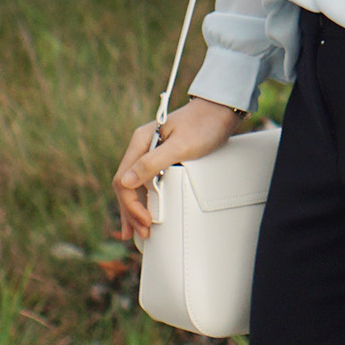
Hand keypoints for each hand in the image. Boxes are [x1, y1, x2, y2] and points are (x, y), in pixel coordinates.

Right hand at [114, 95, 242, 239]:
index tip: (146, 221)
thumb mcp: (181, 147)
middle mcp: (141, 146)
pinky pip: (145, 181)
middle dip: (131, 211)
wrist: (220, 110)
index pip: (124, 180)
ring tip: (137, 231)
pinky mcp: (160, 156)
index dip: (132, 204)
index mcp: (140, 141)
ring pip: (133, 185)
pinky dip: (144, 199)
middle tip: (141, 234)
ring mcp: (150, 152)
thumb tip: (125, 183)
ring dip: (134, 208)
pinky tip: (145, 211)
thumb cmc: (204, 126)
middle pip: (126, 184)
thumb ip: (152, 163)